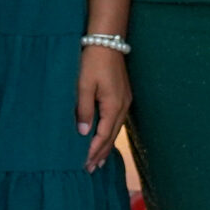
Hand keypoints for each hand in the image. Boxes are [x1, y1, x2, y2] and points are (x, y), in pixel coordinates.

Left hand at [77, 46, 129, 170]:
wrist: (107, 40)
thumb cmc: (93, 61)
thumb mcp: (84, 85)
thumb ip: (84, 109)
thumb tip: (84, 133)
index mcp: (113, 105)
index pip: (103, 135)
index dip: (94, 151)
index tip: (85, 164)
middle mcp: (123, 106)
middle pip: (111, 136)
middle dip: (101, 153)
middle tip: (91, 169)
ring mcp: (125, 101)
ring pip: (115, 129)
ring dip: (106, 145)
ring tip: (99, 160)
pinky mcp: (123, 95)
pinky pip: (117, 121)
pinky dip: (110, 133)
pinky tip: (106, 137)